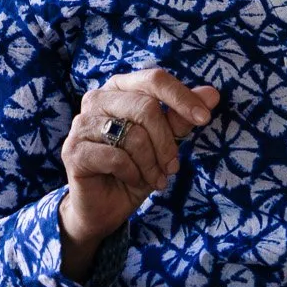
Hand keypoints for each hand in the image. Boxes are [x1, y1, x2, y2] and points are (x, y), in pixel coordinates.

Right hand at [58, 69, 219, 274]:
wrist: (104, 206)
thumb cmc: (135, 168)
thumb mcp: (164, 142)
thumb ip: (182, 117)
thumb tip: (212, 94)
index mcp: (119, 88)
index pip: (154, 79)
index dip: (182, 97)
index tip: (205, 118)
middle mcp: (97, 98)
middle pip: (146, 107)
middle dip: (167, 142)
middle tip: (173, 167)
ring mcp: (81, 124)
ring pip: (132, 135)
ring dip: (151, 163)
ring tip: (154, 178)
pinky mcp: (74, 151)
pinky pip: (116, 158)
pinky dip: (133, 173)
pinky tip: (132, 180)